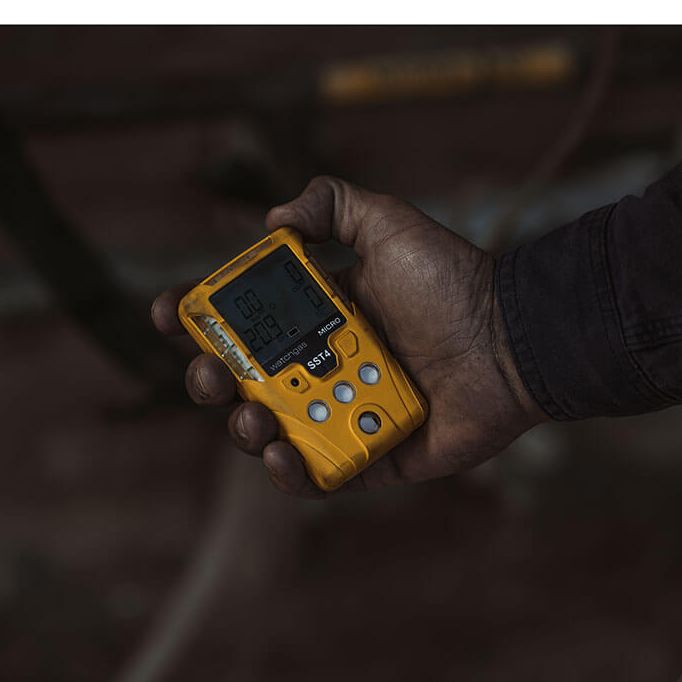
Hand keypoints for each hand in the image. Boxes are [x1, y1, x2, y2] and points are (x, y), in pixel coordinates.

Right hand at [151, 176, 546, 497]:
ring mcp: (344, 415)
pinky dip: (293, 474)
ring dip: (244, 429)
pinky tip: (282, 454)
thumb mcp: (387, 224)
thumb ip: (332, 205)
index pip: (246, 323)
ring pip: (273, 432)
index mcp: (319, 319)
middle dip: (209, 380)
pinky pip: (320, 476)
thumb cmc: (452, 282)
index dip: (201, 319)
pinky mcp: (371, 458)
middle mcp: (324, 368)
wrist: (510, 339)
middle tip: (211, 375)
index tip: (171, 312)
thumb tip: (271, 220)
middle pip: (245, 384)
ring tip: (253, 417)